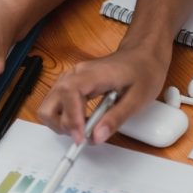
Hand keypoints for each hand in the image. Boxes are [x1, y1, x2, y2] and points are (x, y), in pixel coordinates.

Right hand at [38, 43, 171, 143]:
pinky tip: (84, 121)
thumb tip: (96, 138)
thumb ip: (115, 119)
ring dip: (62, 123)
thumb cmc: (143, 72)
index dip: (70, 119)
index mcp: (92, 74)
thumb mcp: (137, 99)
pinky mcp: (71, 84)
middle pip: (49, 104)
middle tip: (83, 136)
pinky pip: (57, 104)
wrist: (142, 54)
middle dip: (62, 126)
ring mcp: (70, 78)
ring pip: (49, 106)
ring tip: (85, 129)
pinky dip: (65, 117)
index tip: (81, 138)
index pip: (68, 94)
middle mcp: (74, 74)